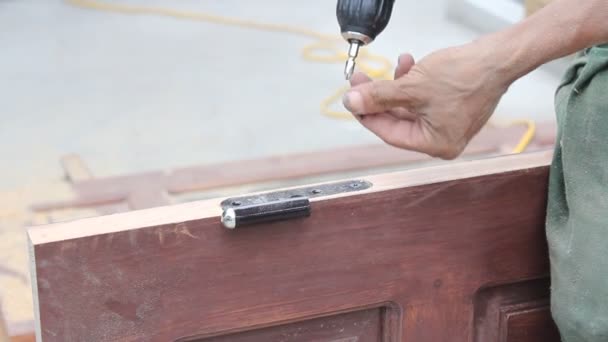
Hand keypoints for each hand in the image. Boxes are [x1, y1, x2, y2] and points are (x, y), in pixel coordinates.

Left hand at [343, 41, 511, 158]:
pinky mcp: (453, 108)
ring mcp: (449, 125)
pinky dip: (413, 84)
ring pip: (410, 107)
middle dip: (380, 97)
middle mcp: (443, 140)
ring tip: (396, 65)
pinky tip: (409, 65)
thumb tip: (352, 102)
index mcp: (436, 145)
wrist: (499, 57)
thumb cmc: (466, 76)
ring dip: (397, 86)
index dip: (367, 115)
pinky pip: (423, 100)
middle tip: (362, 80)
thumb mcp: (412, 87)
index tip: (352, 99)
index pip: (390, 133)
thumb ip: (378, 97)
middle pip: (398, 120)